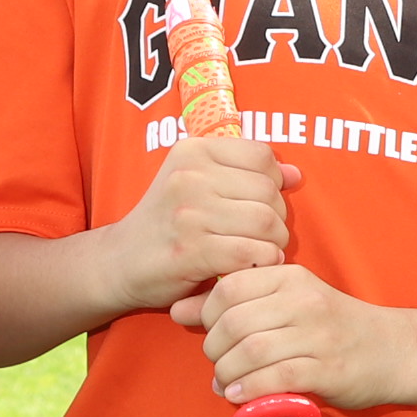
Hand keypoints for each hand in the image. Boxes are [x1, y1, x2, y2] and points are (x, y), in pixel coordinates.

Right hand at [104, 134, 298, 309]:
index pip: (262, 156)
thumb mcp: (201, 185)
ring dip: (273, 243)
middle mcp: (189, 176)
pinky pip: (251, 253)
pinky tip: (249, 266)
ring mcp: (189, 213)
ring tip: (259, 250)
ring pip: (266, 222)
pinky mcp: (191, 250)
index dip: (273, 183)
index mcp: (193, 150)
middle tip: (262, 235)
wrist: (120, 261)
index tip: (259, 203)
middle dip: (277, 218)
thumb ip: (248, 175)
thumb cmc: (169, 222)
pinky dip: (261, 262)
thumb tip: (296, 175)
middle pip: (269, 192)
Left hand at [176, 262, 403, 410]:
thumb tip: (178, 309)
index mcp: (292, 277)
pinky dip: (249, 389)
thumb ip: (237, 304)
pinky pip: (276, 377)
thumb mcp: (288, 304)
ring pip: (252, 351)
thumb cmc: (333, 328)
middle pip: (235, 322)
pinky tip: (239, 395)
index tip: (210, 334)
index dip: (207, 314)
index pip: (229, 287)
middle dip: (213, 349)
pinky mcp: (328, 369)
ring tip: (225, 383)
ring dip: (227, 373)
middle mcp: (304, 301)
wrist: (394, 350)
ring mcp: (318, 335)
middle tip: (216, 364)